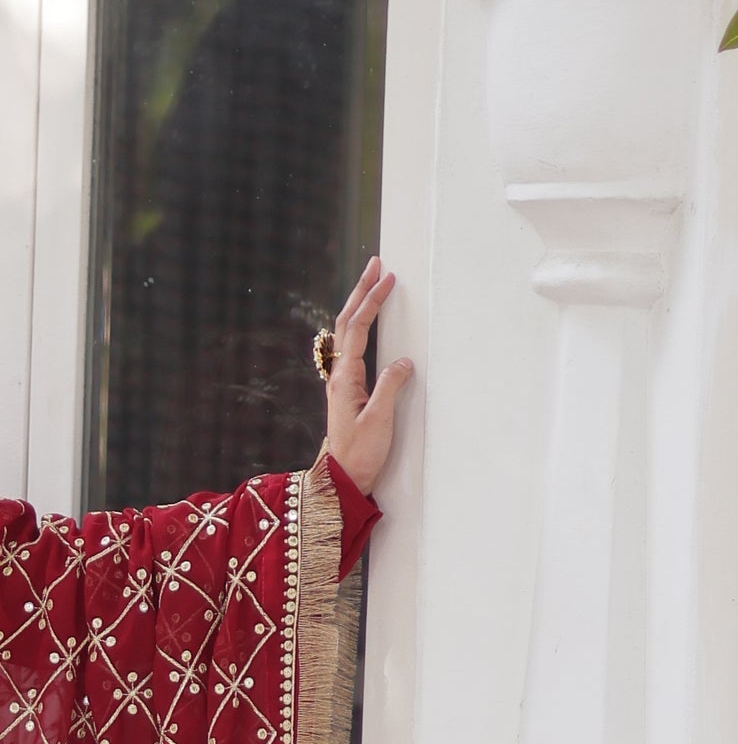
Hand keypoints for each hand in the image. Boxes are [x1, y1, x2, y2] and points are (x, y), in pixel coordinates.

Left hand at [323, 257, 413, 497]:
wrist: (342, 479)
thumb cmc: (360, 454)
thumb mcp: (379, 421)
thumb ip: (391, 388)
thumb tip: (403, 362)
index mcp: (345, 379)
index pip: (357, 329)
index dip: (371, 301)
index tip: (387, 278)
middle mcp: (339, 376)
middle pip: (346, 323)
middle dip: (361, 292)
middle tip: (375, 265)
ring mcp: (342, 382)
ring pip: (347, 335)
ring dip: (358, 306)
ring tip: (372, 284)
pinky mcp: (348, 391)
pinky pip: (352, 349)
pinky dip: (360, 327)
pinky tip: (366, 323)